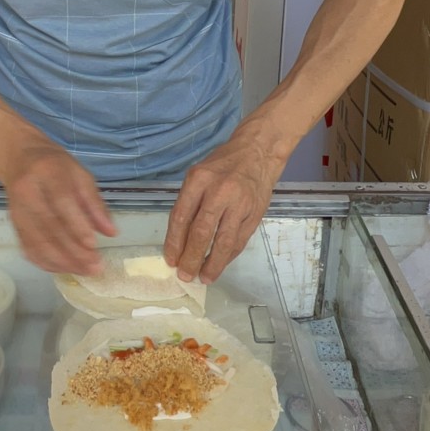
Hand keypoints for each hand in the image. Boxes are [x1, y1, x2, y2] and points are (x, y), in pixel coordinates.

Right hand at [2, 140, 116, 274]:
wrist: (19, 159)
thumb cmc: (55, 166)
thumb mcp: (81, 175)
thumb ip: (95, 203)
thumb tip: (111, 232)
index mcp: (47, 173)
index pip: (61, 202)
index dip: (77, 226)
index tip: (94, 245)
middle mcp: (27, 193)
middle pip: (49, 227)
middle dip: (73, 252)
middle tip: (95, 267)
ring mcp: (17, 211)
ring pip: (37, 243)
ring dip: (62, 262)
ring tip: (84, 271)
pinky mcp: (14, 225)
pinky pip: (29, 249)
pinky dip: (47, 263)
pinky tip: (65, 269)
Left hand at [164, 133, 285, 283]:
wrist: (258, 152)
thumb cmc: (223, 165)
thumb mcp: (199, 175)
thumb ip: (189, 203)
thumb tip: (178, 240)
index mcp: (199, 180)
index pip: (181, 217)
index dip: (174, 243)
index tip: (171, 260)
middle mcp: (219, 191)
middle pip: (201, 232)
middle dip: (191, 258)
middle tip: (185, 275)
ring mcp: (239, 204)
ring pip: (223, 241)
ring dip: (212, 263)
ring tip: (203, 277)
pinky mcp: (254, 214)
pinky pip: (239, 241)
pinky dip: (228, 256)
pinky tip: (219, 265)